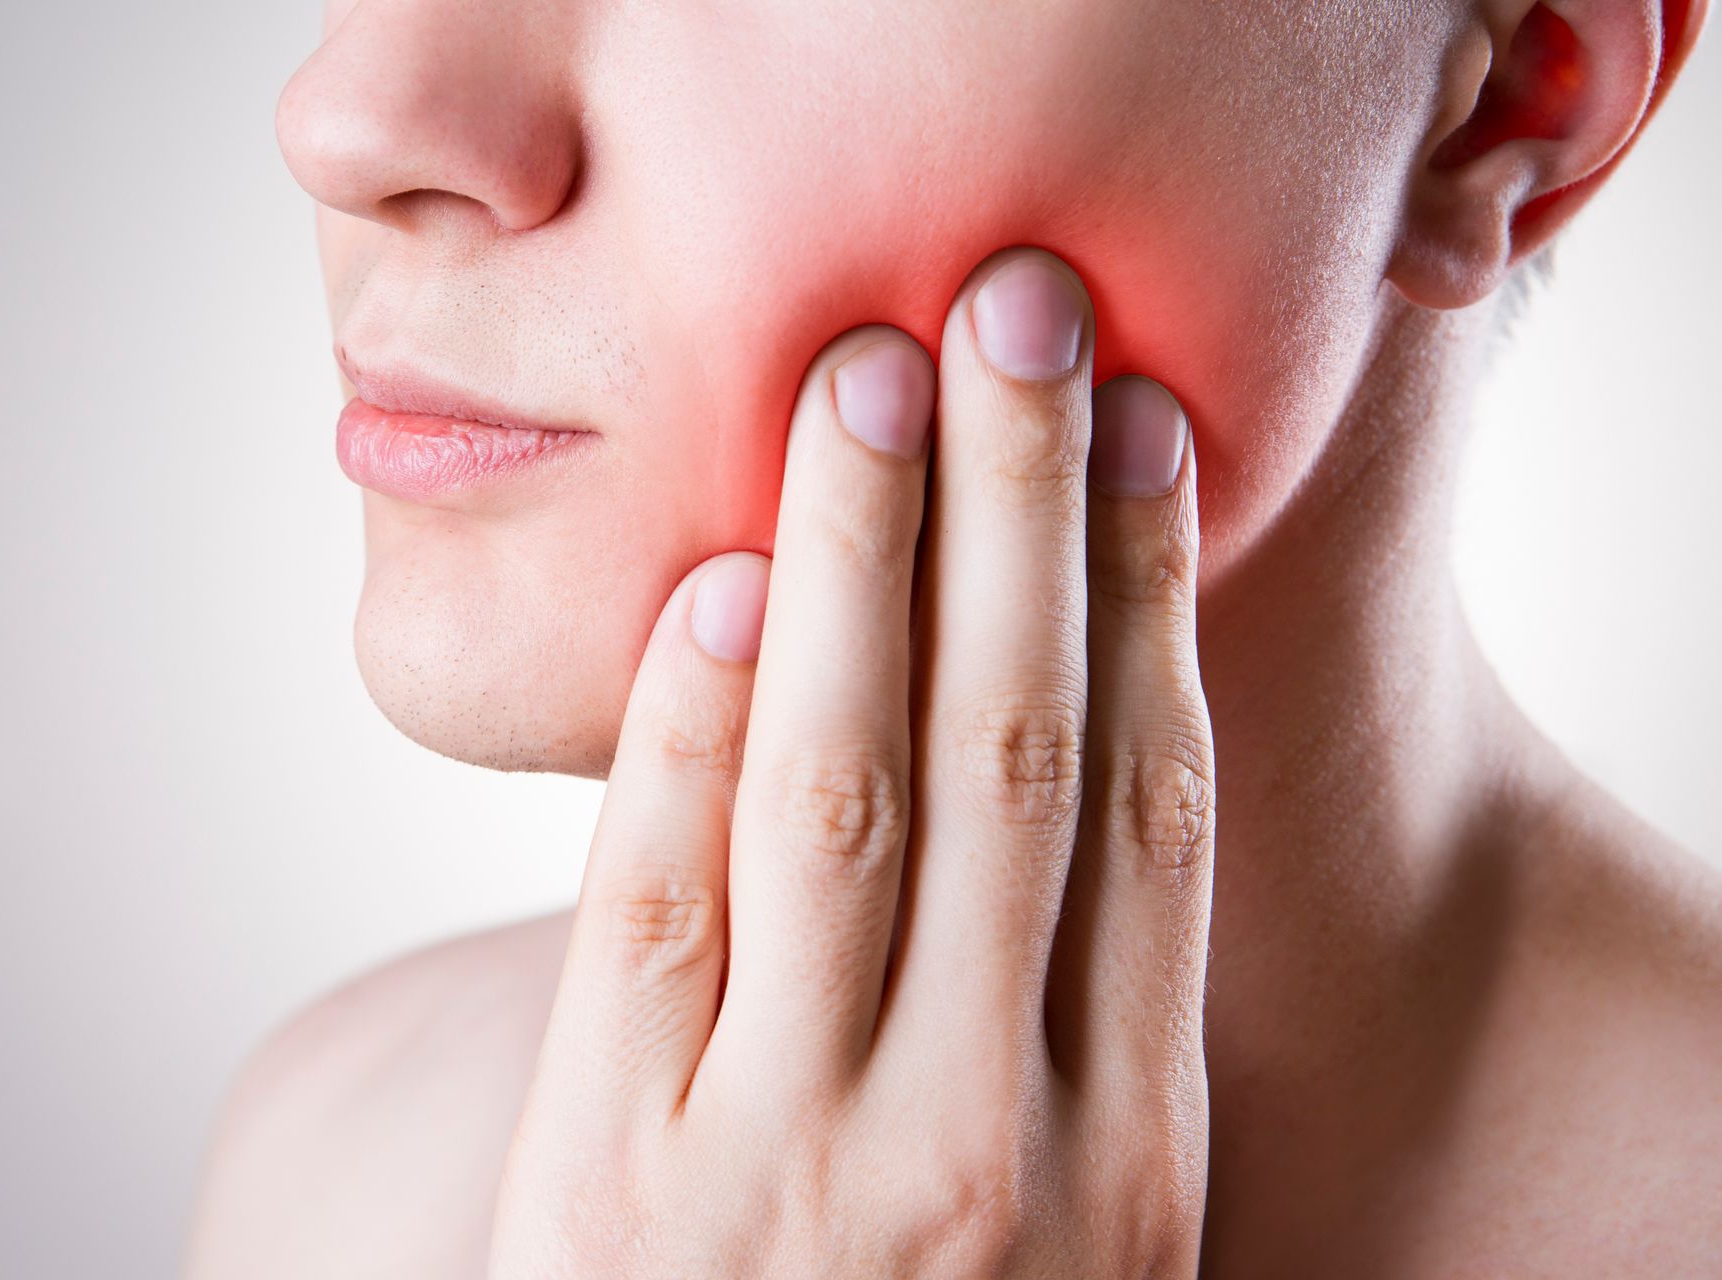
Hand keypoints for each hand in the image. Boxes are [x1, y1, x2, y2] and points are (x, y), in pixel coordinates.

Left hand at [488, 247, 1214, 1276]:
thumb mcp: (1063, 1240)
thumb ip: (1071, 1046)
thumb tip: (1080, 774)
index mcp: (1126, 1157)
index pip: (1152, 818)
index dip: (1152, 602)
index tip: (1145, 434)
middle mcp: (983, 1143)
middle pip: (1014, 757)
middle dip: (1017, 512)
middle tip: (1018, 311)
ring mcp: (795, 1163)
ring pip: (844, 794)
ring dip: (858, 564)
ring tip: (871, 380)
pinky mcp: (618, 1178)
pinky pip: (657, 909)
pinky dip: (688, 734)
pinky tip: (720, 588)